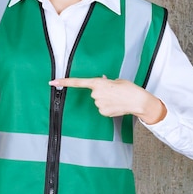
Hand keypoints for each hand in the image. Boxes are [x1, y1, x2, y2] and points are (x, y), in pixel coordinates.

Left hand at [50, 76, 165, 123]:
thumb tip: (100, 82)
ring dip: (106, 99)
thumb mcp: (116, 81)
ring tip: (117, 98)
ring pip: (98, 101)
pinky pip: (102, 108)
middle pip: (93, 92)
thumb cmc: (129, 89)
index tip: (53, 82)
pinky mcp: (103, 112)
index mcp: (98, 83)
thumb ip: (105, 82)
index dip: (64, 82)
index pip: (78, 82)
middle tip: (113, 91)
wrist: (139, 101)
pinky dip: (108, 106)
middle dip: (101, 91)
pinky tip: (117, 105)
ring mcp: (99, 104)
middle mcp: (96, 94)